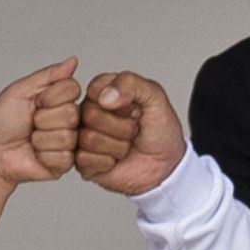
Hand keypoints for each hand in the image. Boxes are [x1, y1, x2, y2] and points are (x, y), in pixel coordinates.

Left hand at [0, 57, 82, 185]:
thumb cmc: (1, 121)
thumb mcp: (20, 90)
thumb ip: (49, 75)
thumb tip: (72, 60)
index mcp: (59, 99)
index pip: (73, 88)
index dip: (50, 97)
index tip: (35, 102)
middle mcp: (67, 119)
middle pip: (72, 113)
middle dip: (43, 118)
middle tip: (30, 123)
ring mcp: (68, 141)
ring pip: (67, 136)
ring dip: (41, 138)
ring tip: (30, 139)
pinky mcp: (65, 163)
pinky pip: (64, 156)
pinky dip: (43, 155)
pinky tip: (35, 154)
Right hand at [71, 71, 187, 195]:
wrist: (166, 165)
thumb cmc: (160, 131)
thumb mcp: (155, 98)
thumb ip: (131, 84)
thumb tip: (106, 96)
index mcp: (102, 92)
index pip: (95, 90)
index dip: (120, 104)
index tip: (135, 109)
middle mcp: (89, 113)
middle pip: (90, 115)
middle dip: (122, 127)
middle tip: (133, 131)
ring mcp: (83, 136)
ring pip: (88, 138)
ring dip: (117, 146)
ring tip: (127, 145)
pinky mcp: (83, 161)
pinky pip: (84, 159)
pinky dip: (107, 162)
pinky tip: (115, 160)